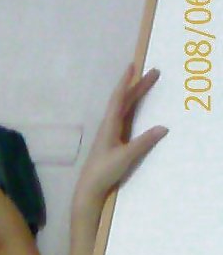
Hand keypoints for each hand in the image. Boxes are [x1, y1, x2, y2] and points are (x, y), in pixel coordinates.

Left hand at [74, 64, 167, 211]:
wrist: (89, 188)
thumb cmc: (104, 171)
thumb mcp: (126, 156)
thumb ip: (144, 142)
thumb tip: (164, 127)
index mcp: (109, 125)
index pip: (118, 98)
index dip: (125, 82)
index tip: (132, 66)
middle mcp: (108, 126)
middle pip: (124, 101)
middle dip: (138, 86)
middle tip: (153, 73)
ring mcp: (109, 133)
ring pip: (123, 109)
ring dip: (135, 95)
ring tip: (147, 85)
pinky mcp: (111, 141)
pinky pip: (123, 118)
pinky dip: (131, 108)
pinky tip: (136, 108)